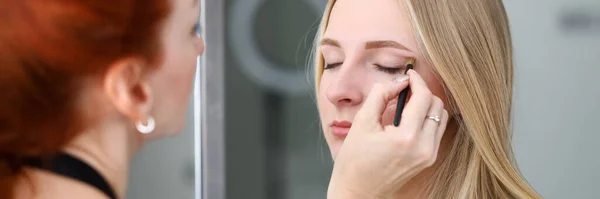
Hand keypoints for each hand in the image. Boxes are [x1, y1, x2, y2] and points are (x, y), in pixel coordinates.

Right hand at [327, 70, 448, 198]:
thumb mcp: (362, 122)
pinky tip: (408, 119)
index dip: (416, 81)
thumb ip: (380, 95)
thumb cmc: (354, 161)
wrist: (358, 192)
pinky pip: (436, 130)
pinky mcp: (428, 160)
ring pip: (440, 117)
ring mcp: (428, 155)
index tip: (408, 74)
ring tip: (406, 104)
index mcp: (407, 138)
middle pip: (437, 105)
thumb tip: (398, 81)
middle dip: (422, 92)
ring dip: (426, 105)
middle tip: (405, 88)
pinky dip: (426, 119)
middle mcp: (424, 148)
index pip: (423, 98)